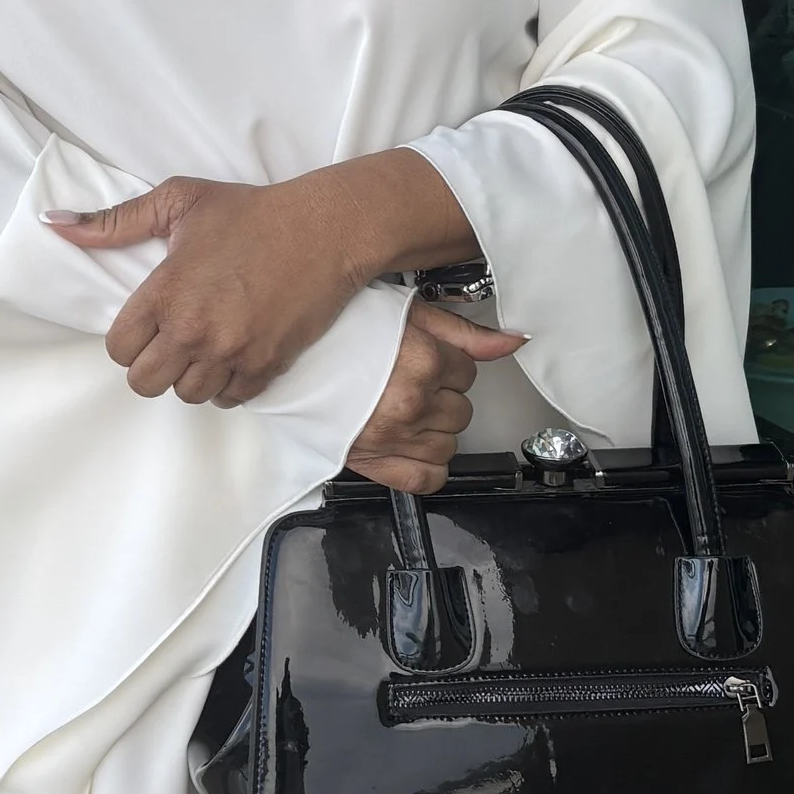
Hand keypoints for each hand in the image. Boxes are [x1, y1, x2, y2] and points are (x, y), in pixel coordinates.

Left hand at [48, 175, 371, 402]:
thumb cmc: (250, 212)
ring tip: (202, 349)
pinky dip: (227, 385)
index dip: (128, 340)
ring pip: (187, 395)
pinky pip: (230, 399)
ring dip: (190, 377)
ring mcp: (231, 351)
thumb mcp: (178, 201)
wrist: (325, 229)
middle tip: (170, 343)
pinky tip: (231, 358)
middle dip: (152, 366)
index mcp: (165, 292)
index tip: (146, 325)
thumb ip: (114, 221)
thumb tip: (55, 225)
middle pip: (145, 383)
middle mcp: (193, 329)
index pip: (118, 349)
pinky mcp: (266, 365)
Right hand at [345, 298, 527, 493]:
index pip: (467, 372)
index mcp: (422, 361)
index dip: (447, 365)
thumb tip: (511, 341)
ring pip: (449, 444)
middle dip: (441, 396)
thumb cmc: (331, 335)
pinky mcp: (374, 463)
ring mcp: (394, 436)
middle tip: (409, 383)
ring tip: (404, 411)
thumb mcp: (402, 314)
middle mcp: (412, 401)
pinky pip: (426, 479)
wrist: (281, 363)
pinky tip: (412, 447)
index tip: (425, 361)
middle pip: (461, 409)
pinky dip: (427, 467)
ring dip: (434, 430)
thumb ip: (462, 331)